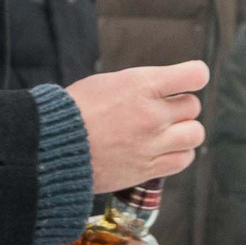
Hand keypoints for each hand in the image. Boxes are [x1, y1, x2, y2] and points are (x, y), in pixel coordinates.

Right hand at [66, 60, 208, 191]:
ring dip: (184, 132)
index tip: (187, 81)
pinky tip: (163, 151)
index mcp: (142, 85)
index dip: (194, 77)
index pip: (195, 75)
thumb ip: (142, 86)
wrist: (50, 148)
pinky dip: (178, 154)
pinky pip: (183, 160)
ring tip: (166, 133)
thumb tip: (165, 89)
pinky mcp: (146, 169)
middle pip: (193, 107)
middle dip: (180, 108)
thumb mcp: (108, 83)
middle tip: (161, 112)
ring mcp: (151, 144)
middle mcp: (151, 114)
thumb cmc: (73, 112)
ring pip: (195, 134)